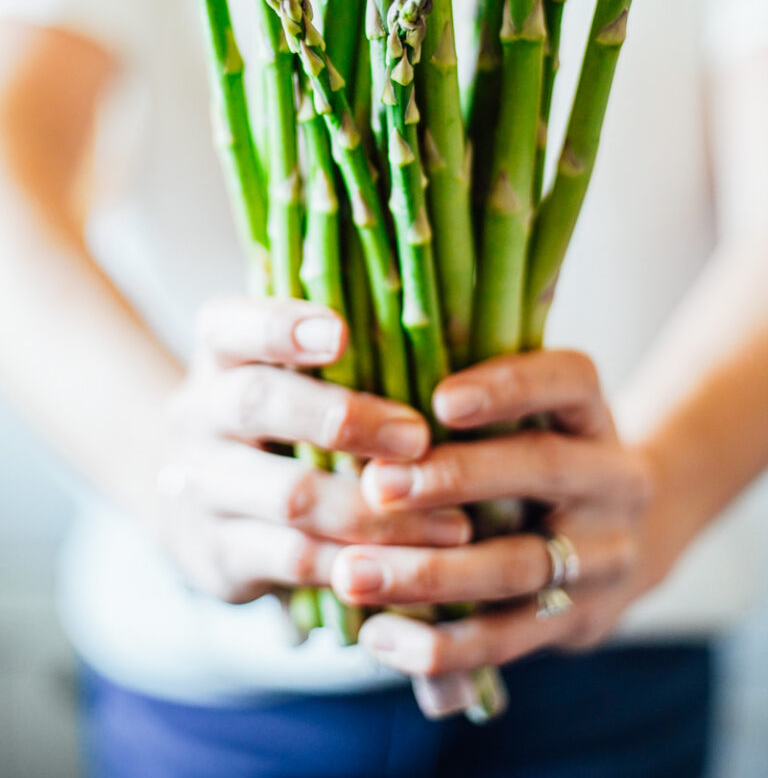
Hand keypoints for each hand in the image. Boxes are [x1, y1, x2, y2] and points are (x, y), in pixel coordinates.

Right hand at [153, 295, 470, 602]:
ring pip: (289, 495)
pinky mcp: (218, 554)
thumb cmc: (280, 416)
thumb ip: (343, 353)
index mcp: (218, 353)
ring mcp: (200, 487)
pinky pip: (295, 558)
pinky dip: (359, 561)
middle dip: (344, 418)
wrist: (198, 505)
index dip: (281, 327)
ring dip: (375, 510)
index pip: (231, 324)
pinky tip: (411, 563)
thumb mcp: (288, 372)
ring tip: (449, 521)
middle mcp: (198, 413)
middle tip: (418, 437)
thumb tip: (439, 329)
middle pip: (258, 403)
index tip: (341, 333)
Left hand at [331, 350, 672, 675]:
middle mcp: (614, 478)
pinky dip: (441, 644)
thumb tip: (368, 367)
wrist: (631, 537)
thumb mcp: (529, 413)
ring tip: (352, 574)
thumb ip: (466, 398)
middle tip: (375, 485)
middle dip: (455, 477)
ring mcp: (605, 555)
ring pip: (519, 565)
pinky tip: (378, 636)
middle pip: (543, 468)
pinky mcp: (581, 622)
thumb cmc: (537, 454)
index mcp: (591, 413)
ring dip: (430, 572)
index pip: (568, 380)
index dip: (508, 386)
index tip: (439, 399)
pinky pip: (510, 637)